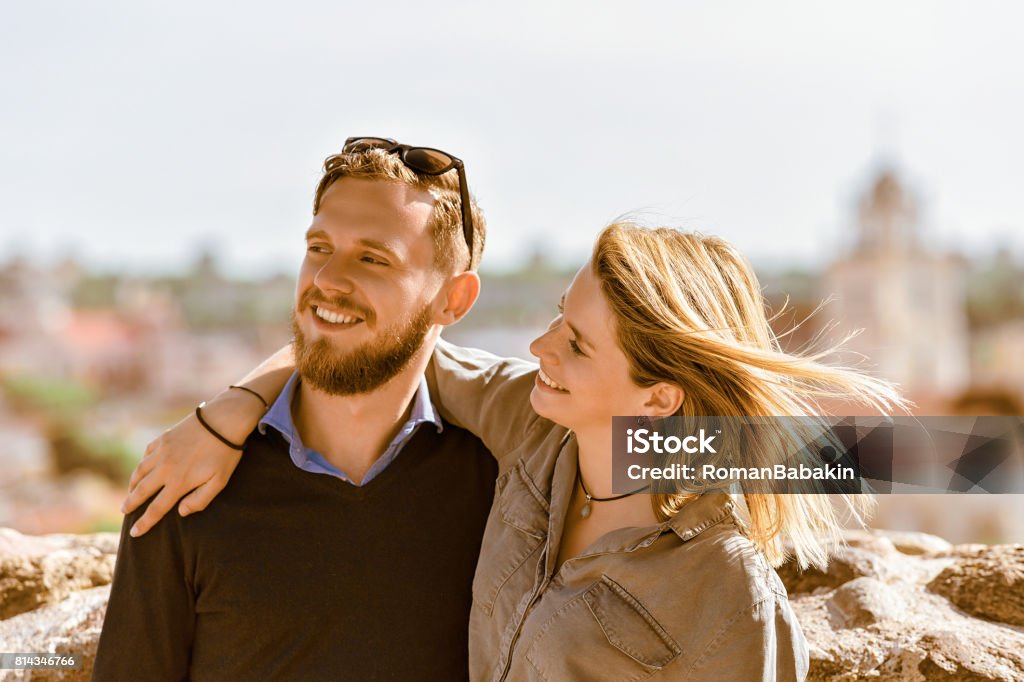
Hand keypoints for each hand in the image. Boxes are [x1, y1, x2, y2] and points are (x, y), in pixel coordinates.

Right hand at [122, 410, 242, 536]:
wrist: (223, 420)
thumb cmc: (225, 454)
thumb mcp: (219, 482)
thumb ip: (199, 500)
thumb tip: (180, 512)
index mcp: (179, 482)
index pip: (156, 508)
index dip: (144, 523)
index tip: (134, 533)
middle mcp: (165, 468)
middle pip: (142, 491)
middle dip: (131, 504)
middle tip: (124, 511)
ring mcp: (162, 452)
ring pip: (140, 471)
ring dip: (132, 484)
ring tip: (129, 492)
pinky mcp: (164, 438)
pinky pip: (146, 454)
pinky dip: (141, 464)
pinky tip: (142, 468)